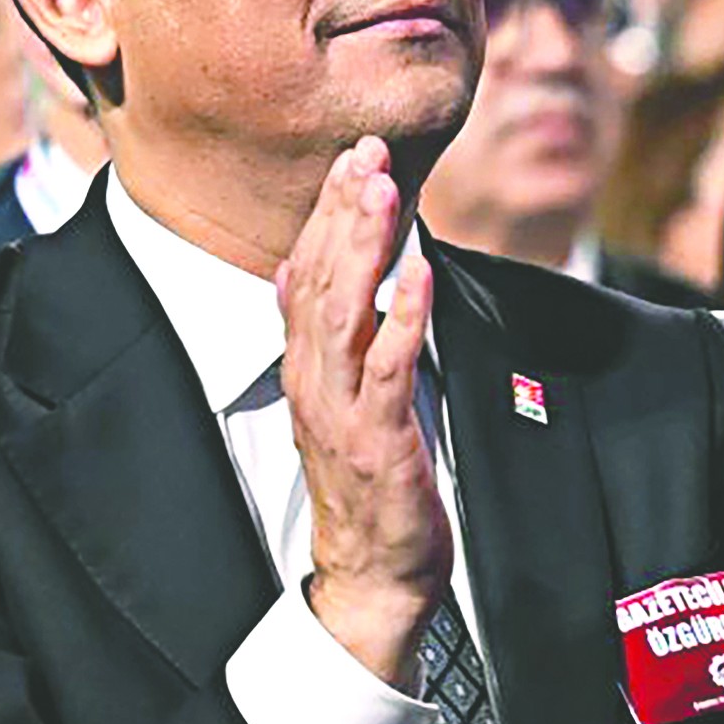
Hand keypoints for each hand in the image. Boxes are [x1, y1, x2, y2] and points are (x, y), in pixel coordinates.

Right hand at [278, 140, 449, 686]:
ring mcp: (341, 410)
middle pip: (320, 280)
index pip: (305, 273)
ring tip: (383, 191)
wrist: (374, 571)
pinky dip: (404, 316)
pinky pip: (388, 368)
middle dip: (342, 212)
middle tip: (365, 152)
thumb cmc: (368, 481)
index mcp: (305, 367)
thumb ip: (328, 336)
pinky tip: (421, 272)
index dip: (325, 214)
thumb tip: (302, 274)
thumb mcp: (342, 398)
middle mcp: (313, 381)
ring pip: (345, 314)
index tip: (349, 157)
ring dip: (365, 248)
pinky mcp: (377, 439)